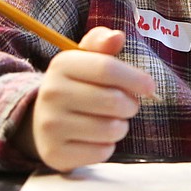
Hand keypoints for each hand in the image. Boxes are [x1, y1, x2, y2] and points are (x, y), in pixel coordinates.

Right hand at [16, 27, 155, 171]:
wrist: (41, 119)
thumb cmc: (78, 85)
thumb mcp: (86, 59)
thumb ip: (103, 44)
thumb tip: (118, 36)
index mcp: (62, 64)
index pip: (108, 69)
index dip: (135, 78)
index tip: (150, 87)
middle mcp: (51, 93)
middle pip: (113, 101)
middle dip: (130, 105)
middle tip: (127, 105)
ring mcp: (50, 125)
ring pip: (111, 129)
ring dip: (121, 126)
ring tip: (111, 121)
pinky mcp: (54, 153)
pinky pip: (101, 152)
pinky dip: (108, 146)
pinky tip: (96, 138)